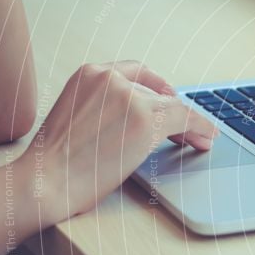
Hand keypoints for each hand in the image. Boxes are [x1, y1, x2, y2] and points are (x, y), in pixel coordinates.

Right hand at [18, 61, 218, 223]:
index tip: (170, 101)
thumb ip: (104, 108)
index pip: (136, 73)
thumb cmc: (56, 163)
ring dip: (190, 124)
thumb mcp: (76, 118)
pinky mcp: (146, 118)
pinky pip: (186, 117)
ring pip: (175, 106)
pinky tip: (207, 137)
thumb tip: (137, 120)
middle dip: (174, 112)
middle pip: (158, 91)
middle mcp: (110, 77)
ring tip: (201, 139)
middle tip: (187, 129)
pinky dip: (201, 128)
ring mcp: (129, 96)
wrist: (46, 180)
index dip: (158, 89)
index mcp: (89, 73)